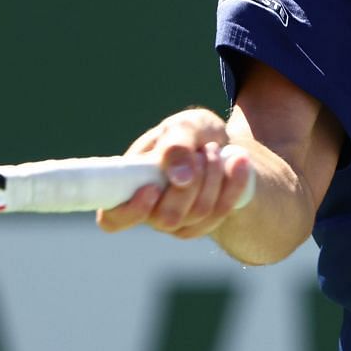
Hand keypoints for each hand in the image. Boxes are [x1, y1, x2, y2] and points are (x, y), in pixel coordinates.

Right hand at [96, 108, 254, 239]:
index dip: (130, 211)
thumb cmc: (190, 134)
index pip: (112, 219)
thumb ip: (177, 144)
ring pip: (197, 215)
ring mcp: (175, 221)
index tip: (152, 188)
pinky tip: (239, 162)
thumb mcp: (185, 126)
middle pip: (166, 217)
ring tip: (216, 149)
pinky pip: (219, 215)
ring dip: (214, 178)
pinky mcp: (201, 224)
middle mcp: (148, 209)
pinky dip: (233, 185)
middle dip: (192, 181)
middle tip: (203, 151)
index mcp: (127, 185)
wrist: (219, 144)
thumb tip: (179, 177)